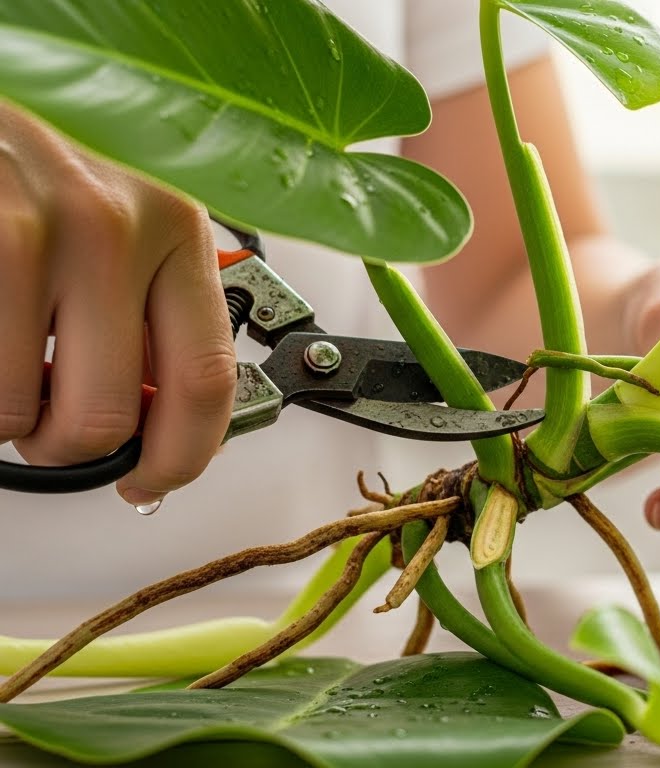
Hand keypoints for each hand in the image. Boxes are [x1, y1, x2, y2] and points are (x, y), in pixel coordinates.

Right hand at [0, 105, 236, 504]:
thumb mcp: (127, 220)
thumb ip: (152, 307)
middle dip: (72, 449)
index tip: (153, 480)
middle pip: (109, 414)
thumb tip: (157, 417)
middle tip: (51, 429)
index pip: (207, 380)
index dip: (180, 458)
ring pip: (21, 411)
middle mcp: (115, 227)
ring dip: (8, 419)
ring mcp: (33, 231)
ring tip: (8, 373)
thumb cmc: (46, 159)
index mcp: (178, 229)